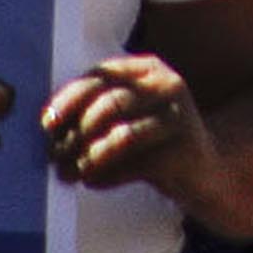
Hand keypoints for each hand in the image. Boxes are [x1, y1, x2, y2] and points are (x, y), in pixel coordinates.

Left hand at [43, 53, 214, 193]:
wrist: (205, 169)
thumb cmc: (152, 139)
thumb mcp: (128, 113)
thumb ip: (95, 108)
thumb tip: (49, 126)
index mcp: (147, 69)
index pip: (100, 75)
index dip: (68, 99)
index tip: (47, 125)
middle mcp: (166, 85)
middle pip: (109, 104)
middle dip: (75, 134)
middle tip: (54, 158)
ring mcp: (179, 116)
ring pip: (122, 136)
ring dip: (87, 159)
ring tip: (68, 174)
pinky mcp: (184, 150)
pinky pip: (136, 165)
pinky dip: (107, 176)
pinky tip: (92, 183)